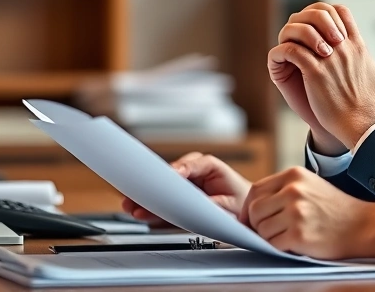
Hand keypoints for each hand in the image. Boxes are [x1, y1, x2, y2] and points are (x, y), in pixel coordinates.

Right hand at [122, 152, 251, 223]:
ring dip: (147, 195)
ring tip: (131, 204)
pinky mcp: (177, 198)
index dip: (178, 169)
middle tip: (140, 190)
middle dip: (154, 182)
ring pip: (161, 186)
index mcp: (209, 166)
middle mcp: (192, 171)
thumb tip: (200, 204)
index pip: (190, 164)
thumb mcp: (232, 204)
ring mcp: (183, 184)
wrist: (243, 210)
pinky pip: (161, 200)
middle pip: (169, 173)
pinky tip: (138, 211)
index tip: (169, 175)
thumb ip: (215, 203)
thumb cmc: (240, 200)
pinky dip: (150, 206)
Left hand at [239, 167, 374, 260]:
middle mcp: (293, 190)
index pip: (256, 190)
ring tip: (288, 237)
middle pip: (254, 210)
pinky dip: (279, 248)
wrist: (363, 225)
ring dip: (269, 238)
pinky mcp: (299, 234)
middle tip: (268, 232)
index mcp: (294, 175)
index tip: (250, 220)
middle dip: (256, 225)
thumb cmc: (336, 209)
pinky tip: (295, 244)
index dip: (248, 208)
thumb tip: (251, 210)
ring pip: (262, 229)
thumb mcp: (309, 186)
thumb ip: (283, 191)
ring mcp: (296, 212)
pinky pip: (273, 244)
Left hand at [268, 4, 374, 148]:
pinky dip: (285, 51)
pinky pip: (293, 51)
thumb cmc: (373, 103)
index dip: (326, 14)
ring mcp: (329, 60)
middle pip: (320, 15)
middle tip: (298, 34)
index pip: (340, 12)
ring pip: (304, 30)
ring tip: (290, 46)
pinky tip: (285, 60)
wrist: (361, 125)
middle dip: (306, 20)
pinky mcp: (315, 73)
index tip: (317, 28)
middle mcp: (343, 48)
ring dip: (293, 35)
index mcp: (358, 45)